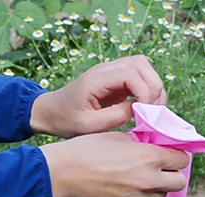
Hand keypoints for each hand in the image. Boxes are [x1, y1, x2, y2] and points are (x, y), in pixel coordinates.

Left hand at [30, 55, 165, 137]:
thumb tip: (140, 109)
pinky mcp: (116, 79)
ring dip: (153, 87)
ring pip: (143, 67)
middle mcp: (106, 69)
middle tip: (152, 111)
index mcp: (97, 78)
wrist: (51, 112)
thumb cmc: (65, 119)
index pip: (132, 73)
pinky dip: (147, 90)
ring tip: (150, 110)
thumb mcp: (89, 125)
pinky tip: (143, 108)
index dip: (145, 92)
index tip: (144, 113)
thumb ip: (115, 116)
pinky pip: (139, 77)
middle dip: (153, 87)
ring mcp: (111, 72)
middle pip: (142, 64)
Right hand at [39, 131, 187, 196]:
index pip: (182, 159)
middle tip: (159, 168)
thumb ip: (142, 143)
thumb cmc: (87, 149)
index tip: (168, 153)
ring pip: (161, 195)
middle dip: (172, 174)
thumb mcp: (119, 137)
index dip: (176, 155)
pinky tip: (119, 186)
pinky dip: (135, 196)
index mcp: (149, 158)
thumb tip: (155, 146)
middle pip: (179, 182)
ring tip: (137, 177)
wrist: (62, 173)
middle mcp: (147, 180)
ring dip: (156, 186)